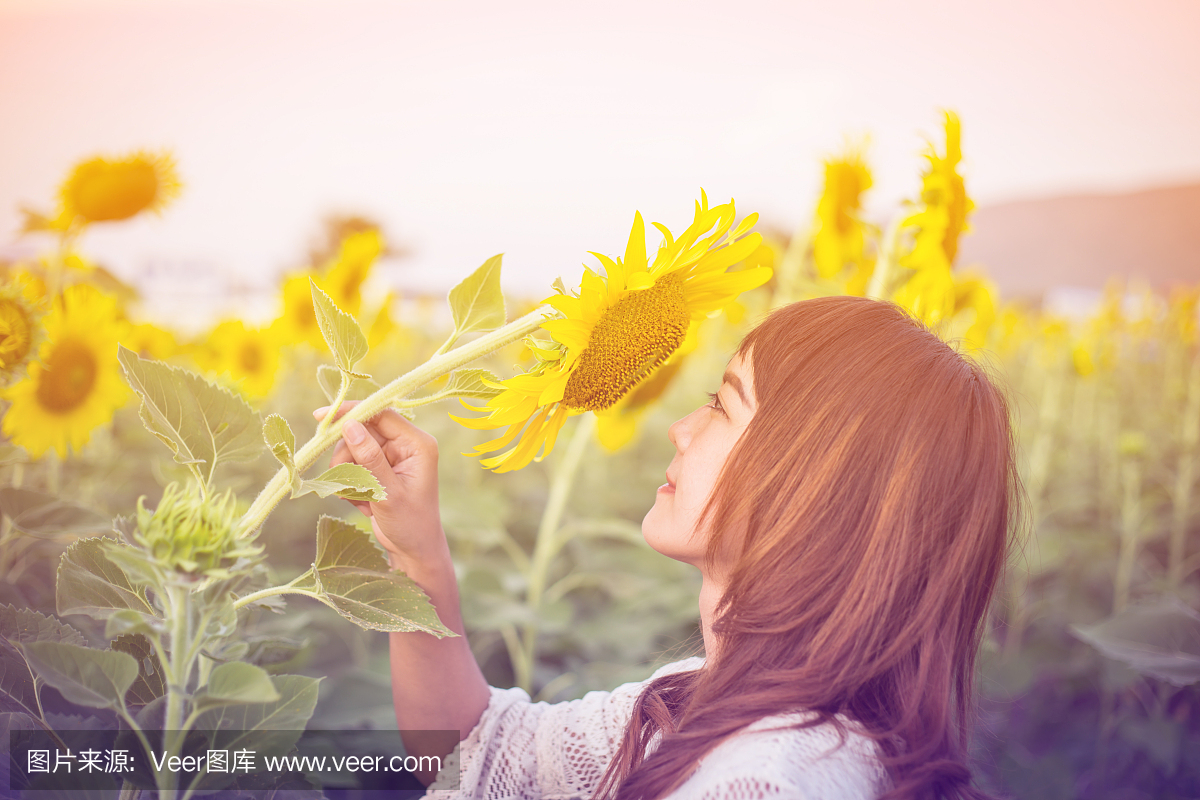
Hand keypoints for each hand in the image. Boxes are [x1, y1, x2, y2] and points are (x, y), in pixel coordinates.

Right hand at [313, 401, 444, 564]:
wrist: (413, 550)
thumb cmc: (410, 523)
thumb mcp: (388, 492)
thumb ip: (369, 458)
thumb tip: (350, 426)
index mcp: (417, 444)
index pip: (381, 414)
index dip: (351, 412)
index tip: (321, 417)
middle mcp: (405, 445)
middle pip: (362, 431)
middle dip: (347, 455)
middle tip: (342, 478)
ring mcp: (392, 456)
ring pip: (353, 448)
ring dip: (347, 473)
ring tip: (359, 498)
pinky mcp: (380, 469)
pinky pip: (353, 464)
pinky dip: (351, 483)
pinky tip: (363, 503)